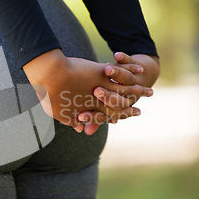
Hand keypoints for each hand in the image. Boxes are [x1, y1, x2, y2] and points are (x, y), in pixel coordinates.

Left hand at [23, 49, 144, 132]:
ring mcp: (101, 86)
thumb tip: (80, 129)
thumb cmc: (49, 94)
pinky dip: (131, 70)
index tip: (130, 116)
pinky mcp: (101, 72)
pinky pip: (120, 72)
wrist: (48, 75)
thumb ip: (72, 120)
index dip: (121, 116)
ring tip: (150, 90)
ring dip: (138, 89)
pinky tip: (140, 69)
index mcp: (89, 110)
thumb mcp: (59, 111)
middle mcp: (98, 101)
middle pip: (121, 104)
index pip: (109, 115)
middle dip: (133, 105)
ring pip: (124, 89)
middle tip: (144, 105)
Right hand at [79, 52, 159, 134]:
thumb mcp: (103, 105)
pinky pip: (129, 61)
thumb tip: (85, 132)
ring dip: (118, 75)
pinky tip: (117, 55)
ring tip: (109, 70)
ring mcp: (131, 80)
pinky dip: (124, 59)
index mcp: (117, 106)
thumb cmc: (117, 93)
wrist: (143, 75)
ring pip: (125, 78)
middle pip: (117, 98)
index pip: (106, 113)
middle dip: (107, 96)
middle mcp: (126, 95)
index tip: (82, 117)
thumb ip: (94, 117)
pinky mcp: (134, 65)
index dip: (94, 115)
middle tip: (97, 91)